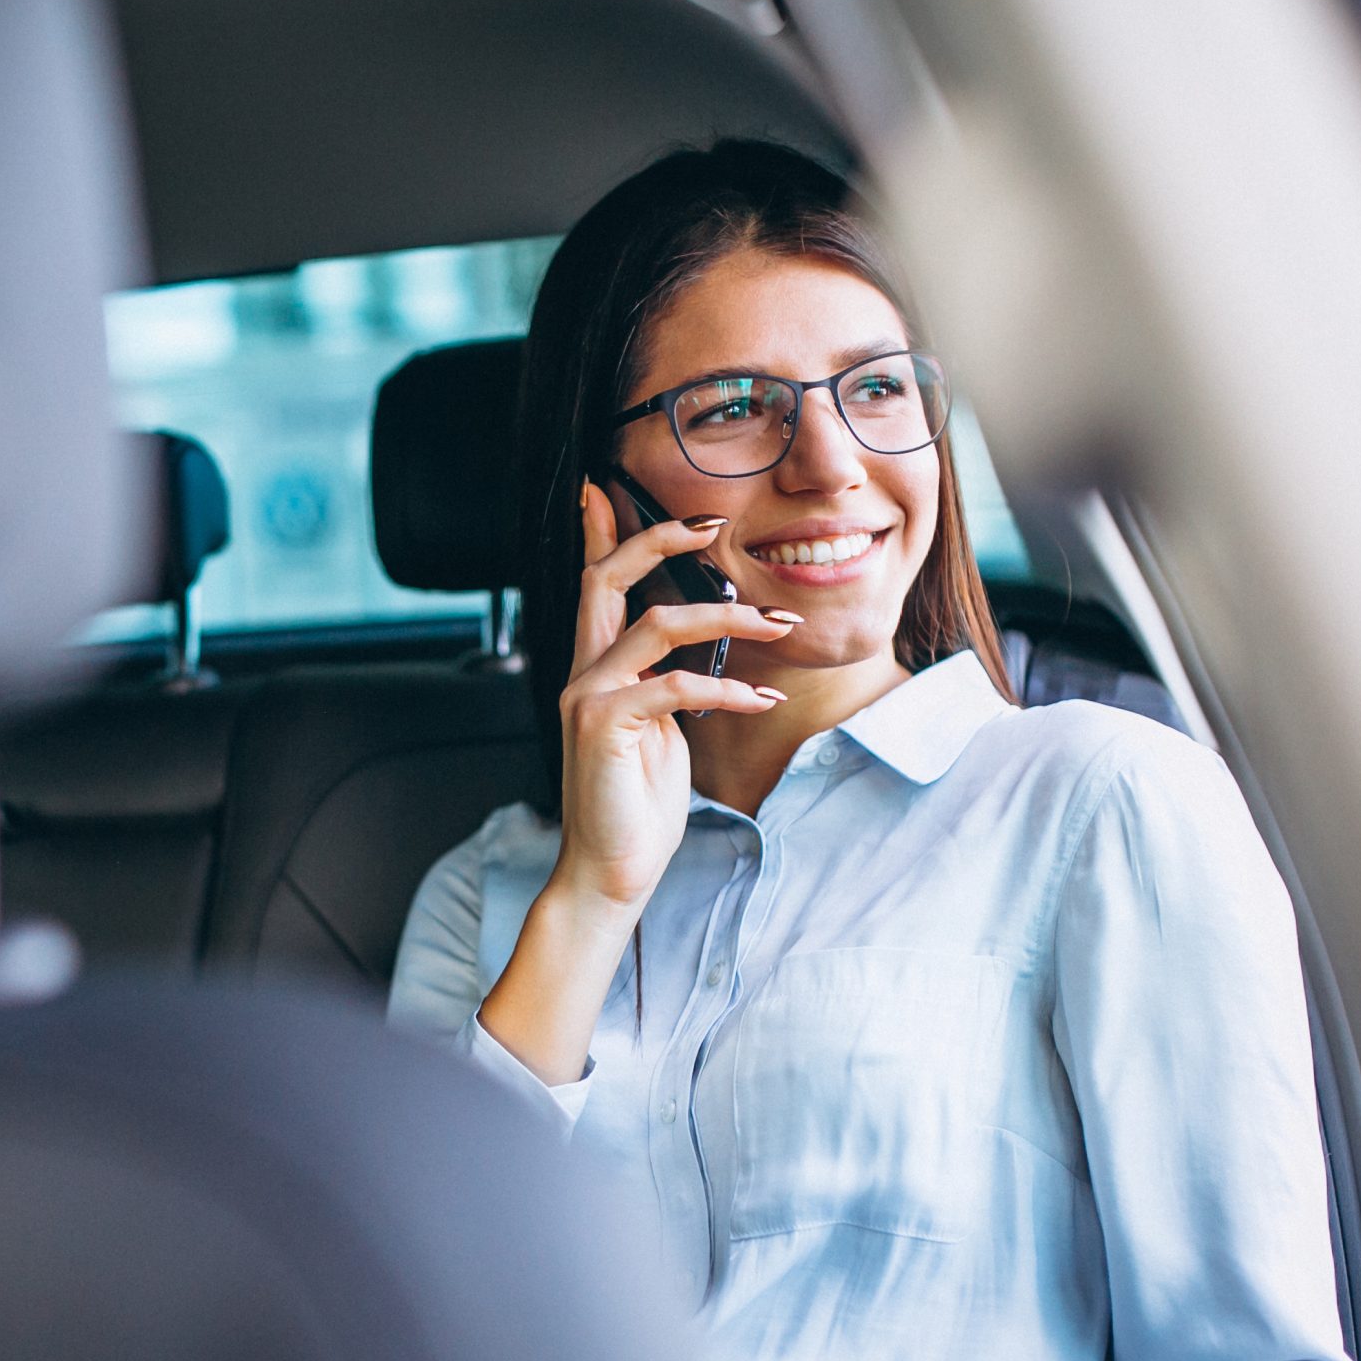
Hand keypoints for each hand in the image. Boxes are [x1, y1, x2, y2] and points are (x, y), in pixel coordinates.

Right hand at [552, 481, 794, 909]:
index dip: (604, 532)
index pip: (595, 585)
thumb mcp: (657, 734)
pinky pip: (676, 686)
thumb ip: (663, 687)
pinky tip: (763, 698)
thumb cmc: (636, 808)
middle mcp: (582, 674)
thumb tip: (694, 659)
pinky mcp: (604, 727)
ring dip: (727, 617)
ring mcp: (588, 698)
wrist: (608, 872)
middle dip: (658, 540)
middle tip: (713, 523)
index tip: (612, 488)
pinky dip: (728, 688)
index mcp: (594, 671)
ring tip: (778, 623)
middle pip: (607, 579)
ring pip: (658, 624)